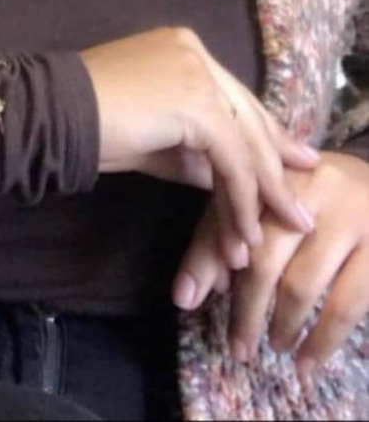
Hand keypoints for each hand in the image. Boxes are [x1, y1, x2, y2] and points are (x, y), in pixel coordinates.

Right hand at [80, 27, 317, 251]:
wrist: (55, 114)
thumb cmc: (91, 125)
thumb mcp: (153, 140)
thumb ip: (192, 152)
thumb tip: (226, 182)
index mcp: (182, 49)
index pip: (234, 97)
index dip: (264, 135)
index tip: (292, 165)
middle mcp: (195, 51)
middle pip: (247, 115)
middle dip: (275, 167)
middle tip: (296, 210)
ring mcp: (198, 72)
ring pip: (244, 140)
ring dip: (256, 196)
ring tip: (258, 240)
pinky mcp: (197, 102)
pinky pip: (231, 158)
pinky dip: (239, 199)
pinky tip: (239, 231)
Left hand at [172, 151, 368, 383]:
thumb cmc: (314, 194)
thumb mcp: (269, 198)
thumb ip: (227, 232)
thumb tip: (189, 291)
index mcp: (274, 172)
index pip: (230, 215)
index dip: (207, 257)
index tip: (186, 299)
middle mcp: (310, 189)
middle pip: (264, 256)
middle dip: (245, 307)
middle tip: (237, 345)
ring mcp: (348, 219)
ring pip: (302, 284)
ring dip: (281, 325)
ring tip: (275, 346)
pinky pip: (346, 305)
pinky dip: (323, 341)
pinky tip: (308, 361)